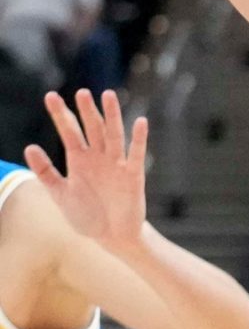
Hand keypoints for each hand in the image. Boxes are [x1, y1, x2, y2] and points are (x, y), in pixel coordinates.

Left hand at [25, 89, 150, 255]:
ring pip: (113, 135)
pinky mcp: (133, 175)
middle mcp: (98, 158)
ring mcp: (116, 165)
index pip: (69, 132)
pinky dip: (138, 139)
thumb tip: (29, 147)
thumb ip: (46, 172)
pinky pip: (136, 154)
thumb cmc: (86, 215)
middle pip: (92, 128)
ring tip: (107, 95)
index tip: (50, 95)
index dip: (60, 115)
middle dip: (86, 111)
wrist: (111, 236)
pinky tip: (140, 122)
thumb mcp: (60, 194)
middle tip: (81, 92)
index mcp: (79, 161)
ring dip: (111, 116)